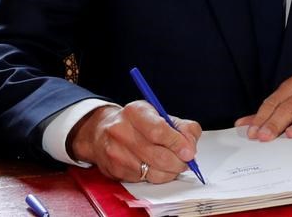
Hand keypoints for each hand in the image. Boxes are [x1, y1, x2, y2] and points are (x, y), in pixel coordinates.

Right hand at [68, 101, 201, 182]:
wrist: (100, 132)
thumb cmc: (135, 123)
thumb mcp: (158, 114)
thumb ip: (181, 127)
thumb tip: (191, 145)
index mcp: (135, 112)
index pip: (159, 130)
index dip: (178, 143)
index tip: (189, 151)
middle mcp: (122, 131)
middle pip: (159, 156)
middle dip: (178, 162)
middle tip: (185, 160)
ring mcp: (116, 153)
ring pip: (153, 172)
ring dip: (170, 172)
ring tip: (173, 164)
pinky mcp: (115, 171)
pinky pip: (145, 180)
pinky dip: (157, 176)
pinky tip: (156, 167)